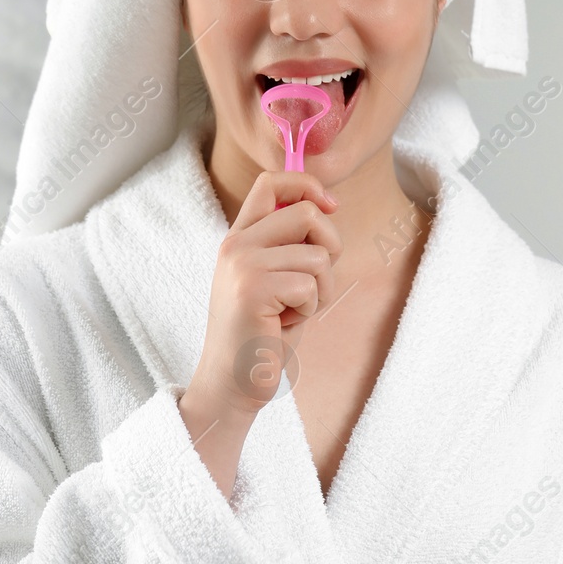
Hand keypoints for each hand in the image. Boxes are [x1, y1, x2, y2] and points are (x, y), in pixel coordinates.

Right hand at [177, 171, 340, 494]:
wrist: (232, 382)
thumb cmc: (263, 332)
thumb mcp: (275, 277)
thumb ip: (289, 241)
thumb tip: (325, 203)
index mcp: (239, 236)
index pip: (272, 181)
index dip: (308, 185)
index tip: (330, 206)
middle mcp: (235, 244)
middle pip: (308, 214)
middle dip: (330, 248)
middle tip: (312, 284)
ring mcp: (242, 265)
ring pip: (318, 255)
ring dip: (319, 290)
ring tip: (291, 311)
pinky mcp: (253, 290)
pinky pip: (312, 284)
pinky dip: (310, 310)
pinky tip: (284, 326)